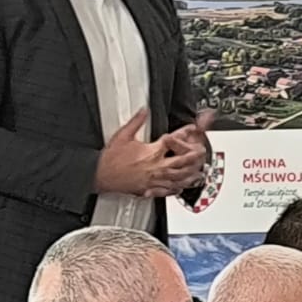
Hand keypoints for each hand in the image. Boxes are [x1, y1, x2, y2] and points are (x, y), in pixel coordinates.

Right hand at [93, 109, 207, 198]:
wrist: (100, 176)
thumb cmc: (110, 159)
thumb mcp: (124, 134)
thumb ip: (137, 121)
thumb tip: (144, 111)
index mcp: (151, 152)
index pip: (173, 141)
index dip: (184, 134)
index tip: (191, 129)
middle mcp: (155, 167)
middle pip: (182, 162)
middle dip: (194, 157)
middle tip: (201, 153)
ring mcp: (153, 180)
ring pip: (178, 179)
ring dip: (190, 175)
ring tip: (198, 172)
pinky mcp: (149, 190)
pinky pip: (167, 191)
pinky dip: (177, 189)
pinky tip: (181, 187)